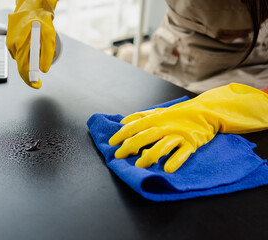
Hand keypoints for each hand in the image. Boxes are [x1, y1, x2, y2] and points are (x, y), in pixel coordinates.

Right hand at [6, 0, 57, 88]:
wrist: (31, 7)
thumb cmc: (41, 20)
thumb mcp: (49, 37)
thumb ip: (47, 54)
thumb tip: (44, 70)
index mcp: (22, 45)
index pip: (24, 69)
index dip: (30, 80)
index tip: (37, 85)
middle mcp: (13, 46)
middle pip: (21, 67)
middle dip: (31, 74)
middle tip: (39, 79)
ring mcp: (10, 44)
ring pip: (20, 60)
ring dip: (29, 62)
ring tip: (39, 52)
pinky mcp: (10, 42)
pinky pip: (19, 54)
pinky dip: (26, 55)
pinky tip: (32, 47)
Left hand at [109, 83, 267, 172]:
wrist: (205, 112)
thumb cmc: (178, 114)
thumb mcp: (158, 111)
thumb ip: (140, 117)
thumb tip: (123, 121)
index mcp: (156, 118)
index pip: (135, 126)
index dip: (122, 134)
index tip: (111, 143)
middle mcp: (166, 126)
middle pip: (145, 136)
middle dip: (130, 146)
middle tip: (119, 155)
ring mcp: (179, 135)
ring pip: (162, 145)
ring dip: (150, 156)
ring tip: (139, 165)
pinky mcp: (192, 143)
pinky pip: (183, 153)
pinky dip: (176, 161)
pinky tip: (167, 169)